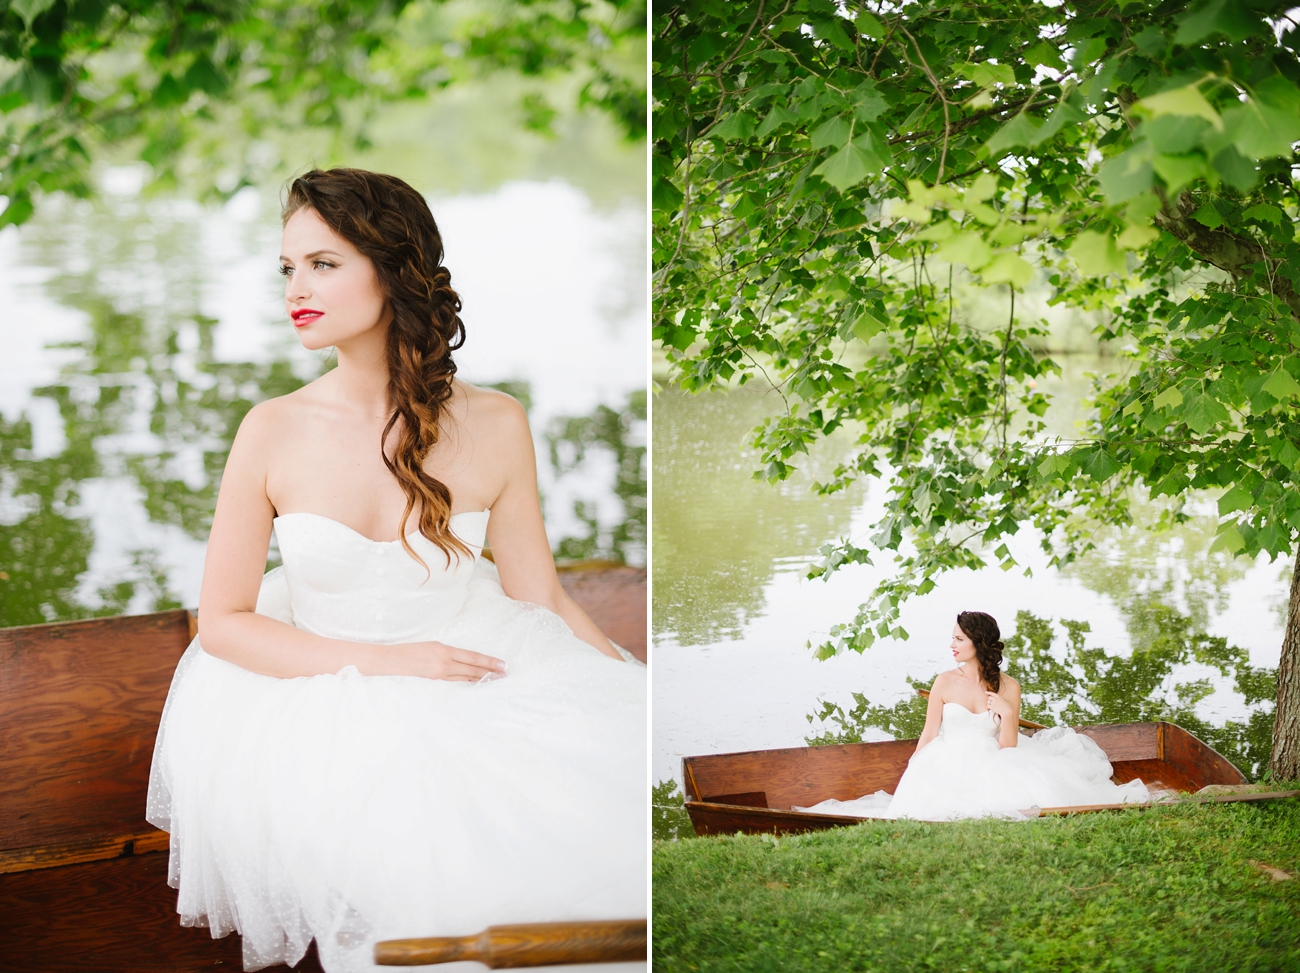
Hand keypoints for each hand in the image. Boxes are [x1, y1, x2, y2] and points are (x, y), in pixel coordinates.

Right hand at [378, 641, 506, 680]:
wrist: (390, 661)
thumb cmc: (410, 651)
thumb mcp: (432, 646)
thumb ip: (448, 653)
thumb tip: (465, 660)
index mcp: (444, 650)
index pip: (472, 657)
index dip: (488, 662)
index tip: (501, 664)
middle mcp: (444, 662)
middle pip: (472, 669)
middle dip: (489, 672)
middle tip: (504, 675)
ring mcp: (439, 674)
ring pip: (465, 678)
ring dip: (480, 679)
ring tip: (494, 681)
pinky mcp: (434, 682)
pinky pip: (454, 683)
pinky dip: (466, 684)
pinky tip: (475, 685)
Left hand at [986, 690, 1014, 720]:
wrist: (1007, 711)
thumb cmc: (1007, 706)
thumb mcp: (1005, 700)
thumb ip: (1001, 698)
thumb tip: (1001, 698)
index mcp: (998, 696)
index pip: (992, 693)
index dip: (988, 692)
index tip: (985, 692)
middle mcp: (995, 699)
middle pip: (989, 697)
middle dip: (990, 699)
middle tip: (992, 702)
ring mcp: (993, 703)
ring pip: (988, 702)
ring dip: (990, 703)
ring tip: (994, 706)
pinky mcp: (992, 707)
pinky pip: (987, 705)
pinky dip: (988, 707)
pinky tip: (991, 708)